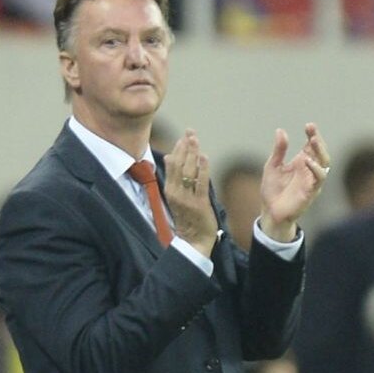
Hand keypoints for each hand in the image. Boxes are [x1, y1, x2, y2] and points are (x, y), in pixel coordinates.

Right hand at [163, 129, 218, 256]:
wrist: (194, 240)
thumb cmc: (188, 217)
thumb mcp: (176, 196)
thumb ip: (174, 177)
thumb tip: (170, 157)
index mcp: (169, 190)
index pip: (171, 165)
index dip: (177, 149)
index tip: (183, 137)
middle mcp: (175, 193)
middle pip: (179, 165)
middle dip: (185, 147)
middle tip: (190, 132)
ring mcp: (187, 198)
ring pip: (188, 171)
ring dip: (192, 153)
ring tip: (195, 139)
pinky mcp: (199, 204)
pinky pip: (200, 183)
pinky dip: (202, 168)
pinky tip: (204, 157)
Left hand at [259, 123, 329, 241]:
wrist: (271, 211)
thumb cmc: (272, 190)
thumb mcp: (272, 166)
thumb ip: (279, 150)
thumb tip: (280, 131)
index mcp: (301, 162)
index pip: (311, 145)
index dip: (312, 134)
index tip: (309, 126)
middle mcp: (309, 169)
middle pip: (320, 152)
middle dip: (318, 140)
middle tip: (312, 131)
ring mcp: (311, 180)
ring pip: (325, 163)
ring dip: (320, 151)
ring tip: (313, 140)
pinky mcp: (311, 191)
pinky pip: (319, 178)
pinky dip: (316, 168)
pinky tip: (308, 161)